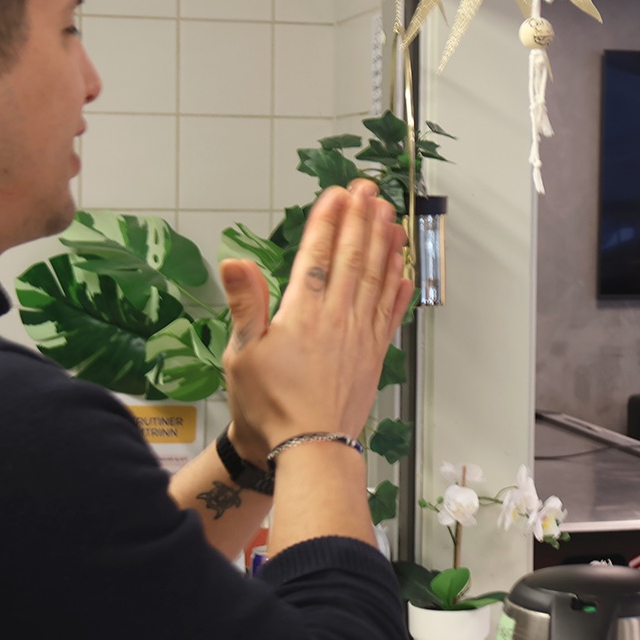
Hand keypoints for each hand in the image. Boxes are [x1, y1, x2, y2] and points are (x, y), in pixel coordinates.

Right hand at [219, 180, 412, 463]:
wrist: (309, 449)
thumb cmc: (270, 407)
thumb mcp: (241, 354)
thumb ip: (245, 304)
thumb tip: (236, 261)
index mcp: (304, 314)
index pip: (319, 255)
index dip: (328, 221)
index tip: (337, 194)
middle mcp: (338, 319)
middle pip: (354, 258)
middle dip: (361, 221)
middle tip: (368, 190)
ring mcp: (361, 336)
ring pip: (378, 279)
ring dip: (385, 245)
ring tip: (390, 216)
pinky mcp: (375, 355)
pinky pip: (391, 312)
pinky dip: (399, 288)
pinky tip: (404, 271)